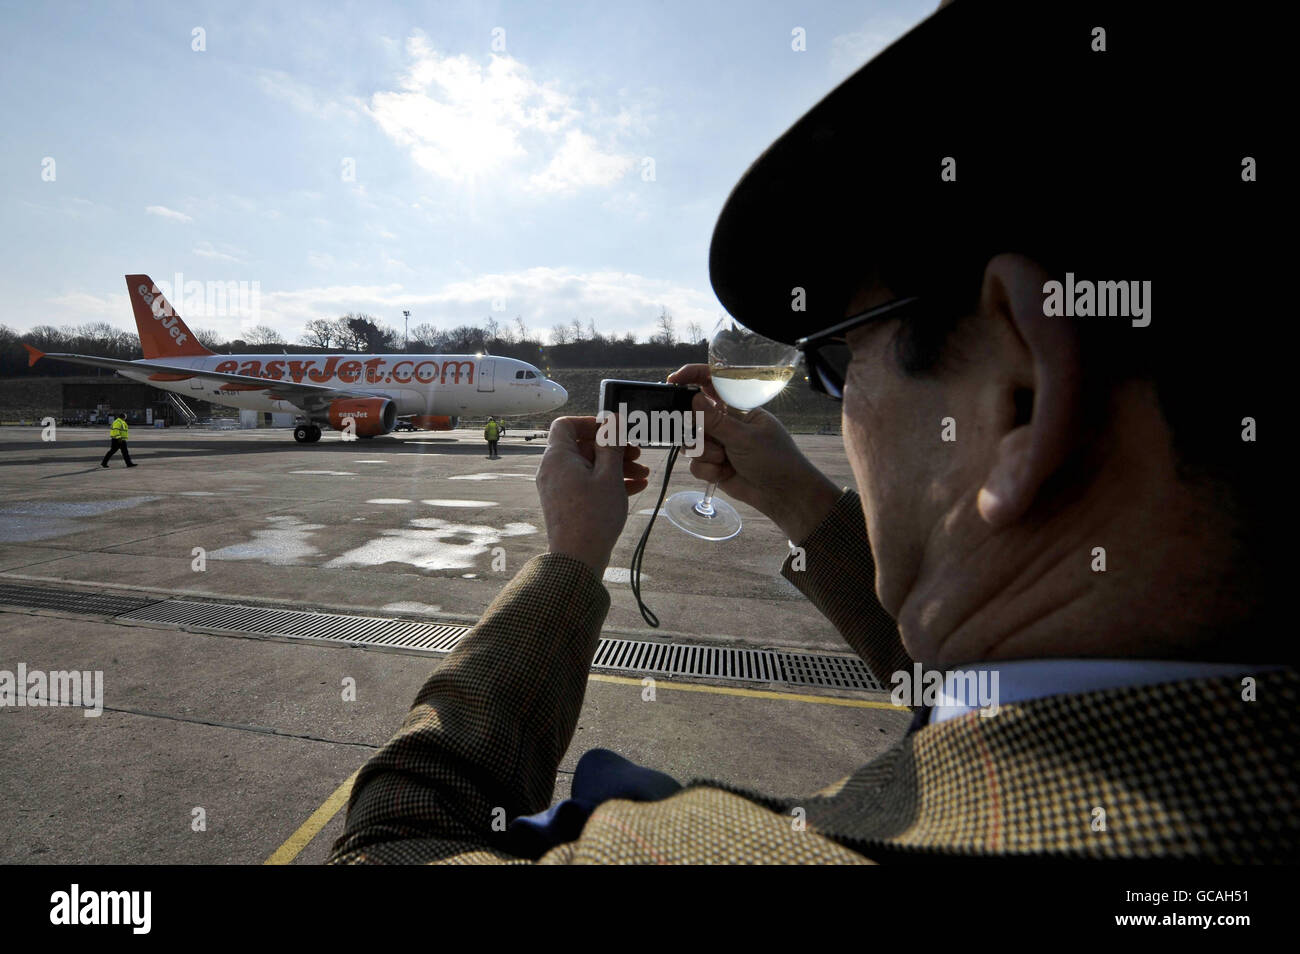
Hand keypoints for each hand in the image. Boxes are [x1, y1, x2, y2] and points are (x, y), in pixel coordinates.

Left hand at [536, 416, 650, 573]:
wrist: (578, 558)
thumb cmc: (593, 516)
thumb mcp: (609, 475)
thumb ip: (611, 444)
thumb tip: (613, 419)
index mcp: (558, 457)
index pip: (565, 425)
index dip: (590, 422)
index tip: (613, 429)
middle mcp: (554, 470)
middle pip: (583, 446)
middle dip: (612, 448)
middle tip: (637, 453)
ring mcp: (559, 487)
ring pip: (589, 466)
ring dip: (616, 466)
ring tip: (643, 473)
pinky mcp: (567, 503)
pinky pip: (587, 484)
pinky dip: (608, 482)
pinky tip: (637, 487)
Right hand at [668, 364, 840, 543]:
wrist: (782, 495)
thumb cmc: (775, 459)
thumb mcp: (745, 437)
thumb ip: (716, 420)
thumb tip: (693, 398)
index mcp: (738, 407)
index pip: (713, 383)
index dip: (692, 377)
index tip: (674, 381)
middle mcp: (726, 423)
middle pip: (694, 416)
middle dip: (696, 429)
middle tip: (707, 438)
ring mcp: (719, 444)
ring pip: (692, 442)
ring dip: (704, 453)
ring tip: (723, 460)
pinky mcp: (714, 465)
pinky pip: (695, 463)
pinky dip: (707, 470)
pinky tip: (723, 474)